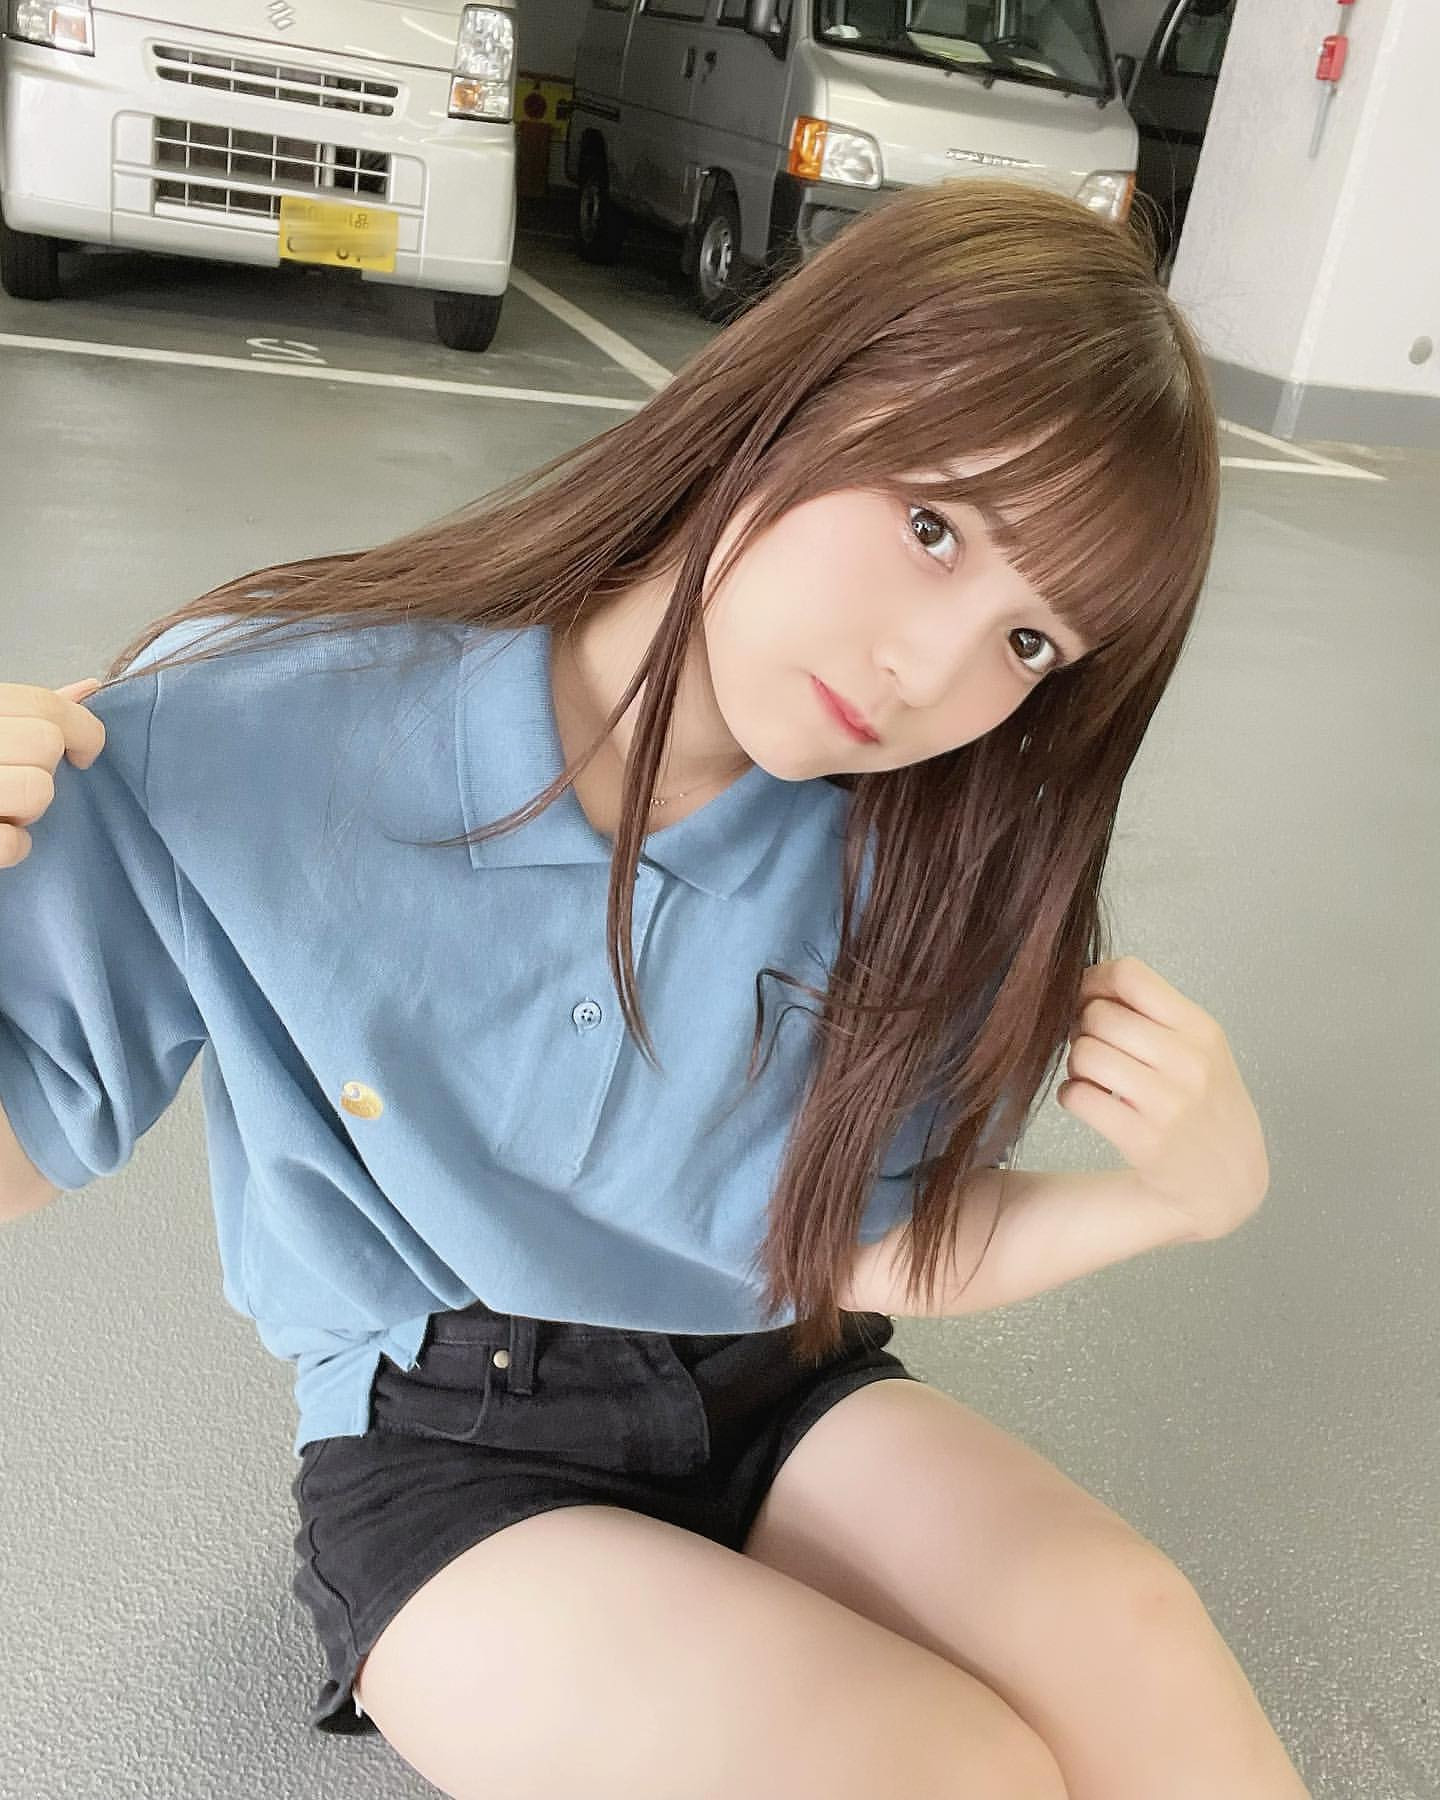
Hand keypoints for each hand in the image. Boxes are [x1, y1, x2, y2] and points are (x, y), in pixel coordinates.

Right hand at [0, 677, 106, 868]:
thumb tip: (89, 689)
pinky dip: (13, 845)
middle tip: (17, 779)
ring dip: (29, 808)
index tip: (81, 752)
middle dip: (45, 769)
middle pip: (46, 744)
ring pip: (37, 790)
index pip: (44, 705)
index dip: (82, 729)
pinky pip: (12, 842)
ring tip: (2, 806)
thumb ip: (30, 710)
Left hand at [1056, 955, 1268, 1239]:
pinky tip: (1090, 1102)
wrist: (1228, 1181)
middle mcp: (1188, 1062)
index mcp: (1201, 1029)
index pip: (1130, 975)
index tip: (1088, 998)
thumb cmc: (1206, 1103)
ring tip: (1094, 1077)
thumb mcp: (1200, 1048)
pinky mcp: (1143, 1140)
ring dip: (1076, 1064)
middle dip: (1081, 1027)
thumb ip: (1153, 1012)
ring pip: (1083, 1053)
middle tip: (1093, 1046)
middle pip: (1098, 1014)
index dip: (1094, 981)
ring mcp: (1168, 1103)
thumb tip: (1087, 980)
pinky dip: (1072, 1096)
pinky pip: (1077, 1097)